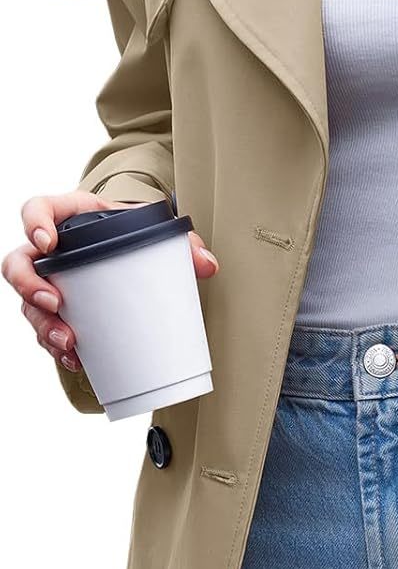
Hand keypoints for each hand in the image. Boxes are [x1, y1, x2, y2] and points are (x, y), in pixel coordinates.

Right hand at [3, 191, 218, 375]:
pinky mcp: (59, 309)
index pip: (37, 210)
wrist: (135, 246)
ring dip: (44, 326)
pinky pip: (47, 329)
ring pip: (29, 304)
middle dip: (30, 286)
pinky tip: (76, 359)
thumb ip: (183, 242)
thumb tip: (208, 265)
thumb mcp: (155, 228)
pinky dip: (58, 346)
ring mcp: (51, 281)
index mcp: (70, 217)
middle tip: (55, 303)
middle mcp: (52, 250)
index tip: (48, 243)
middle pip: (19, 264)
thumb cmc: (135, 233)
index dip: (34, 223)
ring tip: (69, 342)